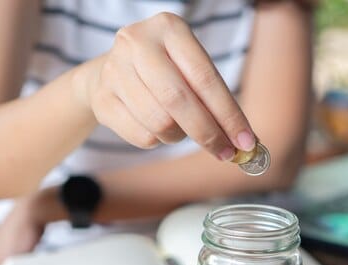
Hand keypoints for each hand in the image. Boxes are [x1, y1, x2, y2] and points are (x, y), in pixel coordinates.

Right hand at [82, 12, 256, 160]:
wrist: (110, 71)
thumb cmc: (164, 72)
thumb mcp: (189, 69)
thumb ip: (215, 100)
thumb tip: (245, 143)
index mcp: (169, 28)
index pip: (205, 77)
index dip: (228, 114)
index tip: (245, 141)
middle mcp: (137, 42)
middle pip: (178, 100)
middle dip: (207, 133)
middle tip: (225, 153)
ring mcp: (114, 70)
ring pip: (160, 123)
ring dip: (179, 137)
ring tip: (181, 130)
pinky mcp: (102, 98)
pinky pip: (142, 136)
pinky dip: (158, 141)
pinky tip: (157, 128)